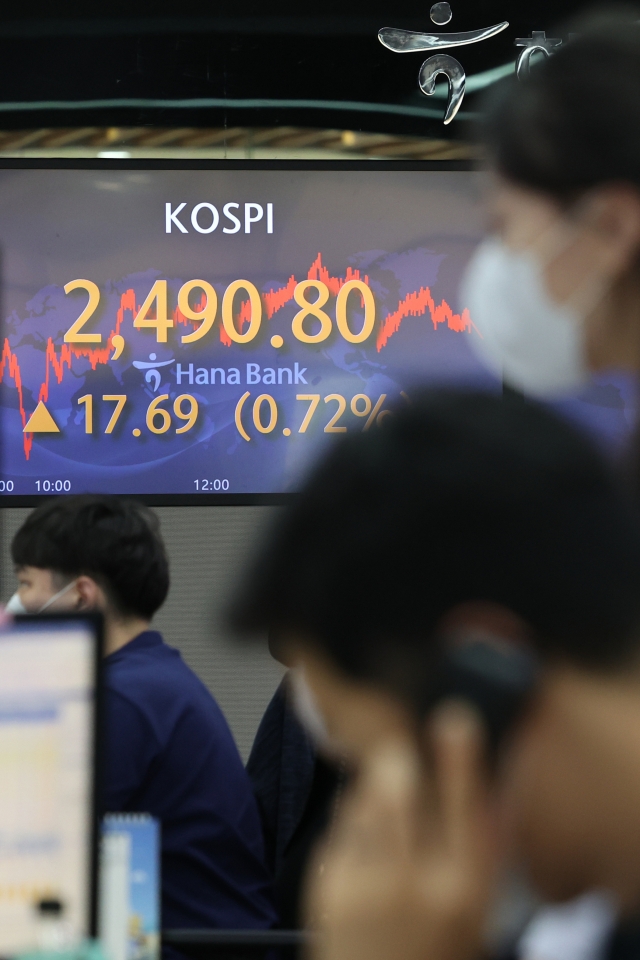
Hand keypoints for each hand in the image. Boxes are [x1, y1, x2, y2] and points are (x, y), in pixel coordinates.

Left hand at [304, 702, 496, 959]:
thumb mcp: (476, 914)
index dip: (461, 759)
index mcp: (465, 890)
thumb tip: (497, 786)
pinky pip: (343, 822)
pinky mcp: (331, 884)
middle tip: (397, 756)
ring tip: (381, 805)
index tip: (454, 718)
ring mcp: (368, 883)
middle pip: (403, 788)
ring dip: (373, 787)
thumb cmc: (433, 955)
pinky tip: (364, 843)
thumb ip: (485, 850)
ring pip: (368, 798)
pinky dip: (353, 818)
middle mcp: (417, 883)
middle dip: (397, 762)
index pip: (466, 807)